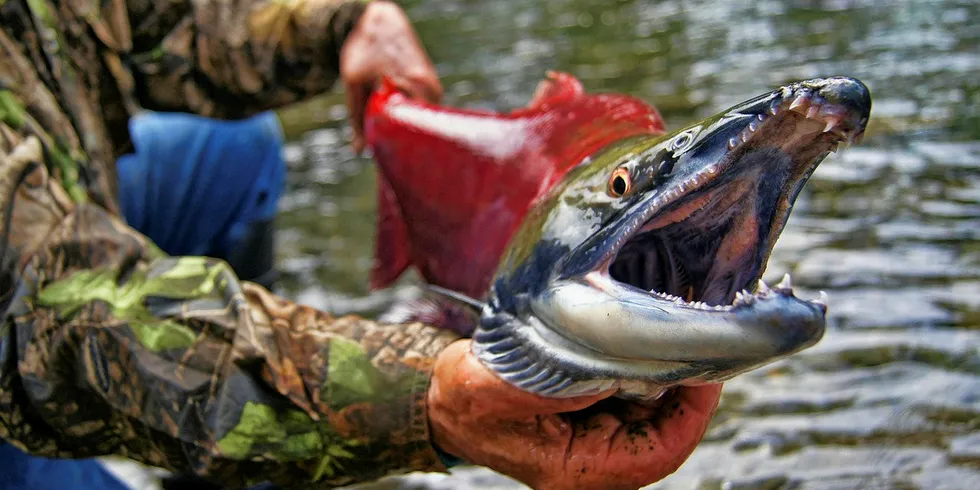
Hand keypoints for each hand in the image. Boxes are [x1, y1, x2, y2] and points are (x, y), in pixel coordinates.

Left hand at [340, 1, 442, 152]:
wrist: (378, 17)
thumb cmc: (365, 47)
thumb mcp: (354, 83)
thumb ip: (357, 118)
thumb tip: (359, 151)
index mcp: (417, 86)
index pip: (415, 130)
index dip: (401, 148)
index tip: (391, 163)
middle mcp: (431, 88)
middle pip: (421, 128)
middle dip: (404, 143)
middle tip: (388, 157)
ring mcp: (433, 86)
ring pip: (421, 119)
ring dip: (406, 129)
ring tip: (390, 140)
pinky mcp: (429, 84)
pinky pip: (421, 109)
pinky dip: (409, 118)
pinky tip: (396, 123)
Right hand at [428, 340, 723, 489]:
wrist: (446, 402)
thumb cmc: (466, 400)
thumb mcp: (496, 387)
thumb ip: (555, 381)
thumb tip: (618, 364)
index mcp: (579, 470)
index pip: (662, 449)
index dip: (694, 408)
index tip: (706, 363)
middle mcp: (598, 462)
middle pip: (669, 428)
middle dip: (687, 382)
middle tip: (697, 331)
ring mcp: (601, 441)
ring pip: (659, 410)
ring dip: (668, 371)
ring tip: (674, 325)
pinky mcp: (599, 418)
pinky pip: (640, 396)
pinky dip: (648, 367)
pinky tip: (646, 336)